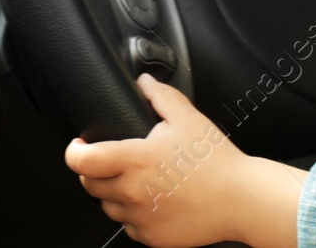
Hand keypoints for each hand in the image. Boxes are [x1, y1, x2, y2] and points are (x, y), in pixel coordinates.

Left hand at [65, 72, 306, 247]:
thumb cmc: (217, 160)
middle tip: (118, 160)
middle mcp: (131, 192)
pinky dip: (135, 213)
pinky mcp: (150, 236)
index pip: (82, 161)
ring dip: (116, 192)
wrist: (241, 199)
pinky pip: (129, 225)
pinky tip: (158, 199)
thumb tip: (143, 83)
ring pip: (108, 206)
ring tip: (144, 180)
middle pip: (89, 184)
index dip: (74, 151)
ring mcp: (139, 218)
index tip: (79, 146)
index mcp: (136, 160)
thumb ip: (161, 96)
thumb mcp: (189, 118)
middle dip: (96, 170)